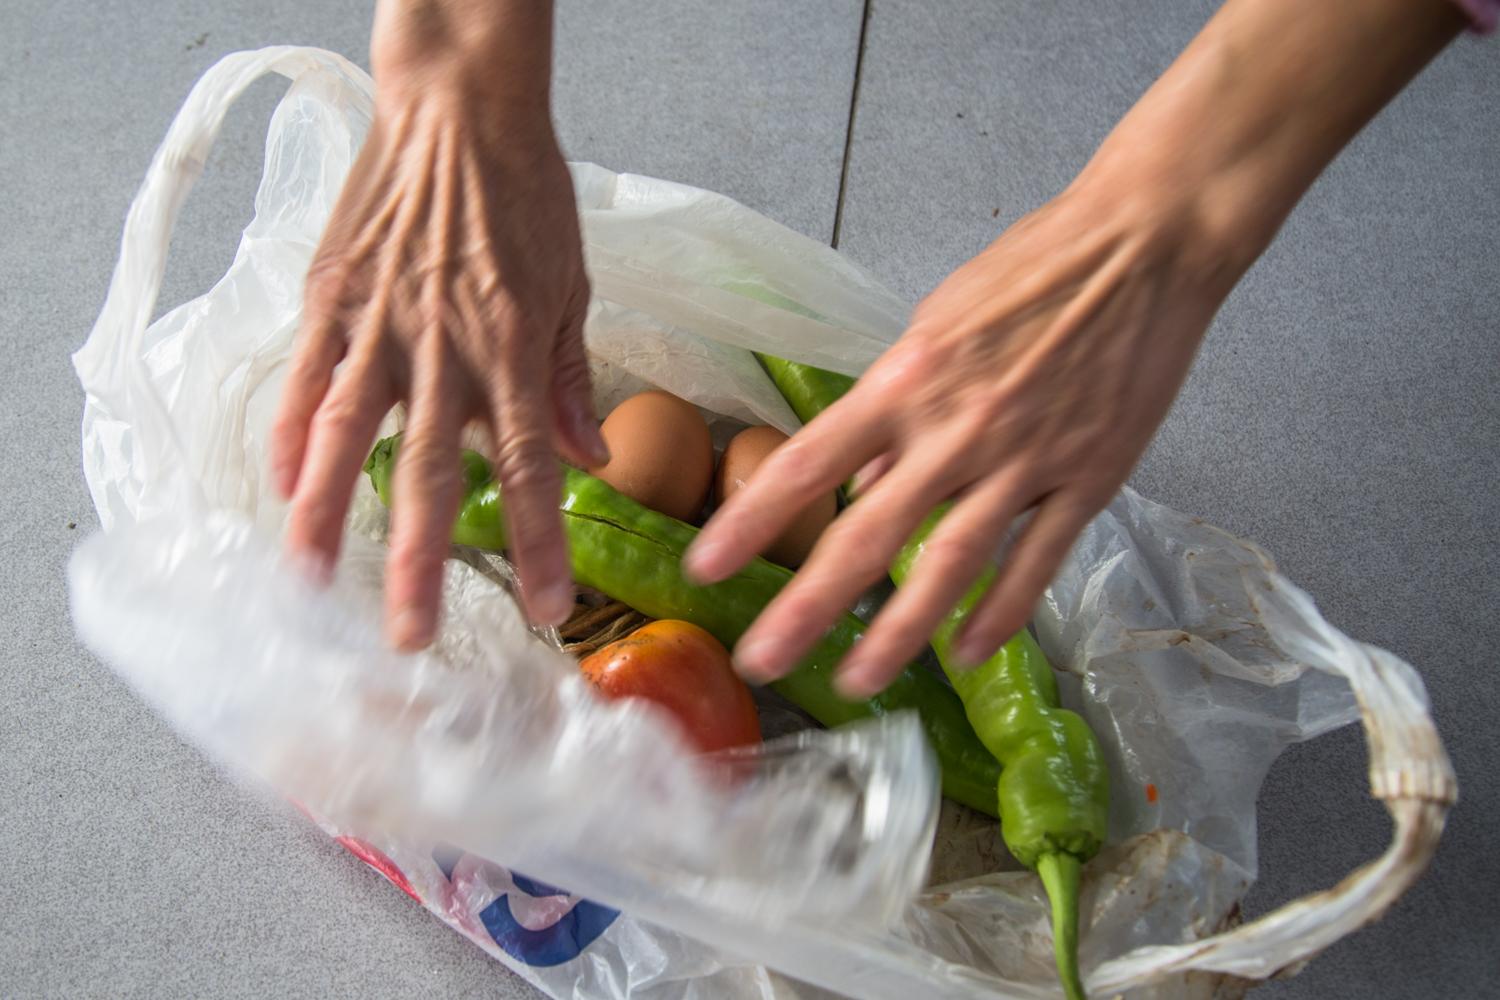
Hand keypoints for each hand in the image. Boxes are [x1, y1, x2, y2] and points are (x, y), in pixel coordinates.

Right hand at [273, 0, 600, 647]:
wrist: (460, 105)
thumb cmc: (526, 192)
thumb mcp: (572, 282)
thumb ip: (570, 378)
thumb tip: (591, 460)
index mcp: (514, 344)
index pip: (527, 464)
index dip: (536, 540)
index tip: (546, 606)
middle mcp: (446, 345)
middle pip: (428, 472)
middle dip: (420, 563)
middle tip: (410, 639)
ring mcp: (381, 320)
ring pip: (349, 434)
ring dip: (328, 515)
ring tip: (312, 586)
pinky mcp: (334, 295)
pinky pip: (307, 376)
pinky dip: (291, 434)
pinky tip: (279, 489)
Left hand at [682, 0, 1459, 698]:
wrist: (1145, 246)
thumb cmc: (1032, 270)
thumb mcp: (938, 323)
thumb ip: (898, 407)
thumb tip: (864, 481)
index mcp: (906, 381)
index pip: (807, 464)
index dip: (750, 522)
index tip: (704, 569)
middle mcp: (955, 429)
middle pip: (867, 534)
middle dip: (806, 607)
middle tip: (761, 661)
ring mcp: (1025, 460)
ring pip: (949, 567)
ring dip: (898, 633)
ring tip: (856, 682)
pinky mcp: (1089, 479)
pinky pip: (1036, 563)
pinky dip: (1000, 615)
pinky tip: (967, 654)